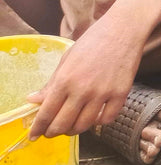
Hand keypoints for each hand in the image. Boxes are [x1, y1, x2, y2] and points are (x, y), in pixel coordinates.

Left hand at [27, 0, 160, 138]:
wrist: (124, 28)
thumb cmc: (93, 40)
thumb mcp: (67, 58)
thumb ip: (51, 82)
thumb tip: (32, 100)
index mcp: (65, 80)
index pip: (46, 114)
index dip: (38, 128)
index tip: (34, 136)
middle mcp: (82, 90)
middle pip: (63, 125)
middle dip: (53, 132)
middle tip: (52, 131)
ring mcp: (103, 93)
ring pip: (84, 126)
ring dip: (74, 130)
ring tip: (72, 126)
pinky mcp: (121, 93)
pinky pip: (107, 119)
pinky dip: (99, 122)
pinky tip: (95, 116)